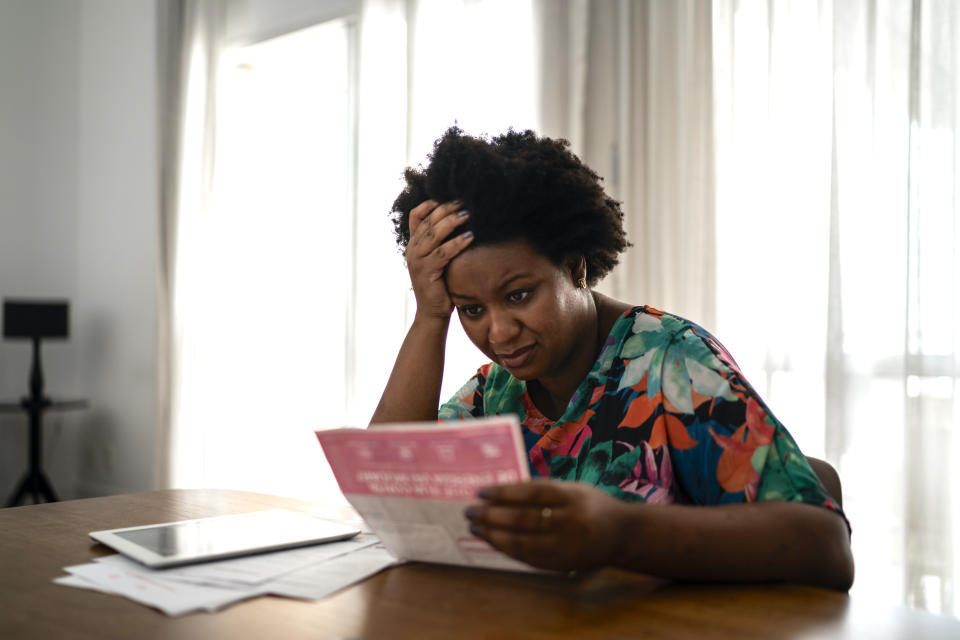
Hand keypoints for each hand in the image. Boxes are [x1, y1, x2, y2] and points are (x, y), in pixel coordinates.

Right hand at [406, 200, 472, 318]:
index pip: (416, 216)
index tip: (447, 195)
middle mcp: (412, 250)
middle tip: (464, 201)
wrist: (433, 312)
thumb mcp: (439, 259)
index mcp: (414, 244)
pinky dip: (457, 243)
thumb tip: (462, 219)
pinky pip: (442, 253)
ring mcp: (417, 261)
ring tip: (468, 214)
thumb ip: (442, 241)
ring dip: (451, 222)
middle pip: (427, 222)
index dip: (429, 204)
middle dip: (446, 209)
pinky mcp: (426, 272)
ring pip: (433, 235)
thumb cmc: (441, 284)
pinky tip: (470, 237)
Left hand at [465, 479, 627, 571]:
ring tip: (476, 527)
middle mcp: (571, 521)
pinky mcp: (563, 564)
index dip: (504, 492)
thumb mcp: (572, 489)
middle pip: (524, 519)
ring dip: (494, 535)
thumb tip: (500, 492)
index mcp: (573, 496)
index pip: (532, 492)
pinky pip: (528, 558)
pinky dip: (507, 549)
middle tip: (470, 511)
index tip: (482, 491)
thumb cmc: (590, 504)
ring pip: (523, 542)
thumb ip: (542, 490)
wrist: (621, 534)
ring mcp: (567, 546)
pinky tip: (492, 541)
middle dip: (492, 515)